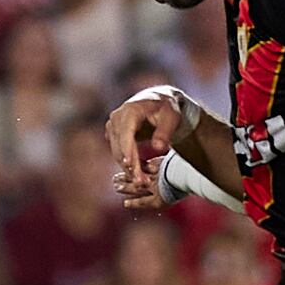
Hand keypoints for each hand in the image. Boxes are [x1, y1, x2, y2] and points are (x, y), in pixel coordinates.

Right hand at [105, 89, 184, 207]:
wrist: (159, 102)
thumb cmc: (167, 109)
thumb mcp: (171, 118)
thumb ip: (165, 133)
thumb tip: (158, 148)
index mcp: (131, 110)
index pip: (126, 133)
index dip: (127, 150)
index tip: (130, 166)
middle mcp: (117, 117)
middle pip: (120, 146)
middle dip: (130, 166)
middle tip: (141, 182)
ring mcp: (113, 126)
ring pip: (117, 152)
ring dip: (129, 168)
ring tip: (143, 182)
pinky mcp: (113, 134)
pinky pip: (119, 152)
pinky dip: (128, 163)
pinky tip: (140, 174)